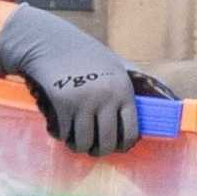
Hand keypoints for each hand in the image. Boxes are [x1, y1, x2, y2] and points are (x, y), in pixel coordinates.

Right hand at [0, 4, 138, 155]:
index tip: (117, 147)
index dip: (124, 145)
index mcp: (123, 90)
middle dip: (100, 151)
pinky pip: (65, 134)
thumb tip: (144, 110)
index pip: (131, 132)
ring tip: (77, 143)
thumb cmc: (85, 55)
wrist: (52, 43)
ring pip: (84, 142)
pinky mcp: (62, 104)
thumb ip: (126, 88)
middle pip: (107, 142)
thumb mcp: (114, 66)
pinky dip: (63, 136)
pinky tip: (63, 130)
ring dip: (80, 146)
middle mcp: (106, 98)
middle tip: (95, 149)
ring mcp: (83, 102)